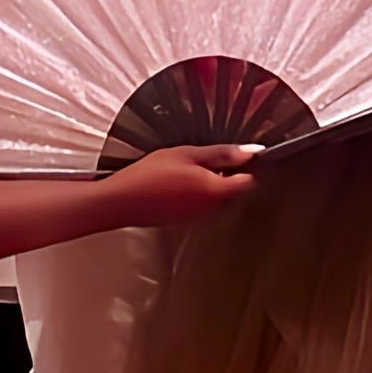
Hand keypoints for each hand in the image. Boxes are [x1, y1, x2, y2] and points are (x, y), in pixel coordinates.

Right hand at [106, 144, 255, 225]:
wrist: (121, 202)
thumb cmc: (149, 176)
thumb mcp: (187, 154)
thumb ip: (222, 154)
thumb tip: (250, 152)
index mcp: (216, 191)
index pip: (249, 182)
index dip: (247, 167)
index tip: (239, 156)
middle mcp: (212, 209)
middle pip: (236, 192)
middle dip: (230, 175)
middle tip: (209, 158)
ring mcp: (200, 217)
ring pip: (219, 199)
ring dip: (213, 184)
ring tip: (190, 169)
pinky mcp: (187, 221)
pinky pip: (203, 206)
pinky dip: (198, 194)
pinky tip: (180, 183)